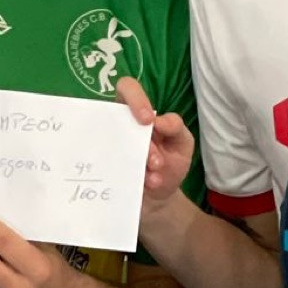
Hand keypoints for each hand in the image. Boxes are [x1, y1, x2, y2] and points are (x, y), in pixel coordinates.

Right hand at [119, 74, 195, 225]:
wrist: (159, 199)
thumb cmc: (169, 165)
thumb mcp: (182, 144)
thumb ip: (176, 128)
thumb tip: (159, 121)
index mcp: (138, 114)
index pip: (127, 88)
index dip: (134, 99)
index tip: (147, 120)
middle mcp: (119, 127)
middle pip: (114, 116)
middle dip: (141, 142)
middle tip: (156, 161)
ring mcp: (108, 147)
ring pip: (112, 143)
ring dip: (138, 161)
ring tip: (155, 176)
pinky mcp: (104, 168)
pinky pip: (109, 166)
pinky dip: (134, 176)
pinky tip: (148, 184)